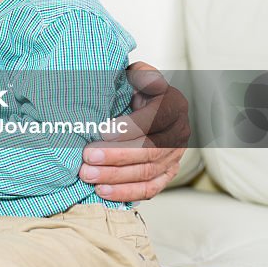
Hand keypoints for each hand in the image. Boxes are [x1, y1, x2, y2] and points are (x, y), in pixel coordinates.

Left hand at [80, 61, 190, 200]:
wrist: (144, 105)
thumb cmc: (135, 88)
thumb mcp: (137, 74)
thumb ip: (139, 75)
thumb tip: (139, 78)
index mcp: (174, 104)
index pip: (155, 118)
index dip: (130, 127)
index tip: (102, 131)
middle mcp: (180, 132)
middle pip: (150, 149)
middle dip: (116, 155)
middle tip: (87, 157)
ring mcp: (176, 156)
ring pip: (147, 171)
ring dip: (115, 176)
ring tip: (88, 175)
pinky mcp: (167, 174)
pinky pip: (149, 188)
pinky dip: (126, 192)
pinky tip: (102, 192)